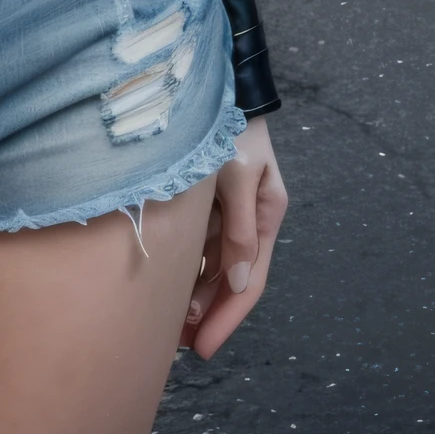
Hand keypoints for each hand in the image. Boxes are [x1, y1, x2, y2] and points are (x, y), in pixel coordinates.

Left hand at [181, 116, 287, 358]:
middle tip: (180, 346)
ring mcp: (228, 212)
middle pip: (230, 282)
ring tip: (169, 327)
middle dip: (209, 317)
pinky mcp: (207, 202)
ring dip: (194, 298)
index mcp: (267, 217)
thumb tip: (238, 283)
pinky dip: (185, 270)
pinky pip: (198, 246)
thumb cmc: (228, 125)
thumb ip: (240, 228)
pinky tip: (166, 287)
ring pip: (212, 268)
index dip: (227, 318)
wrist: (212, 84)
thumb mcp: (237, 175)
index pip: (249, 283)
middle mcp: (250, 221)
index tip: (205, 348)